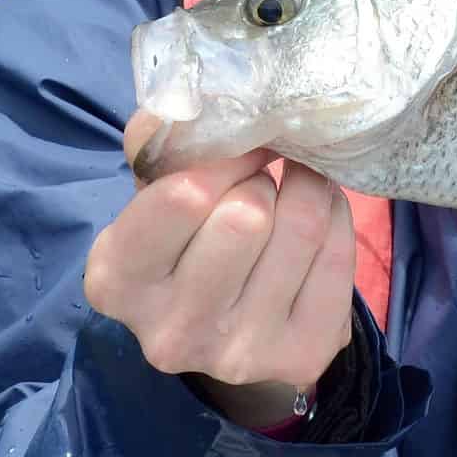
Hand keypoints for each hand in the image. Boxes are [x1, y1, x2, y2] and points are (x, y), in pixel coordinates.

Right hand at [84, 110, 356, 428]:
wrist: (224, 326)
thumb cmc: (184, 239)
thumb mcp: (152, 191)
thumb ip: (163, 141)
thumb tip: (200, 99)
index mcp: (117, 279)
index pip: (184, 195)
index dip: (226, 155)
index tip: (241, 144)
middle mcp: (171, 330)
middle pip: (248, 215)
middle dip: (264, 178)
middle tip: (263, 175)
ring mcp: (238, 353)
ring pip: (302, 228)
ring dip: (307, 189)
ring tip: (294, 188)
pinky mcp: (301, 356)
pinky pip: (339, 255)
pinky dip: (338, 220)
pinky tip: (319, 220)